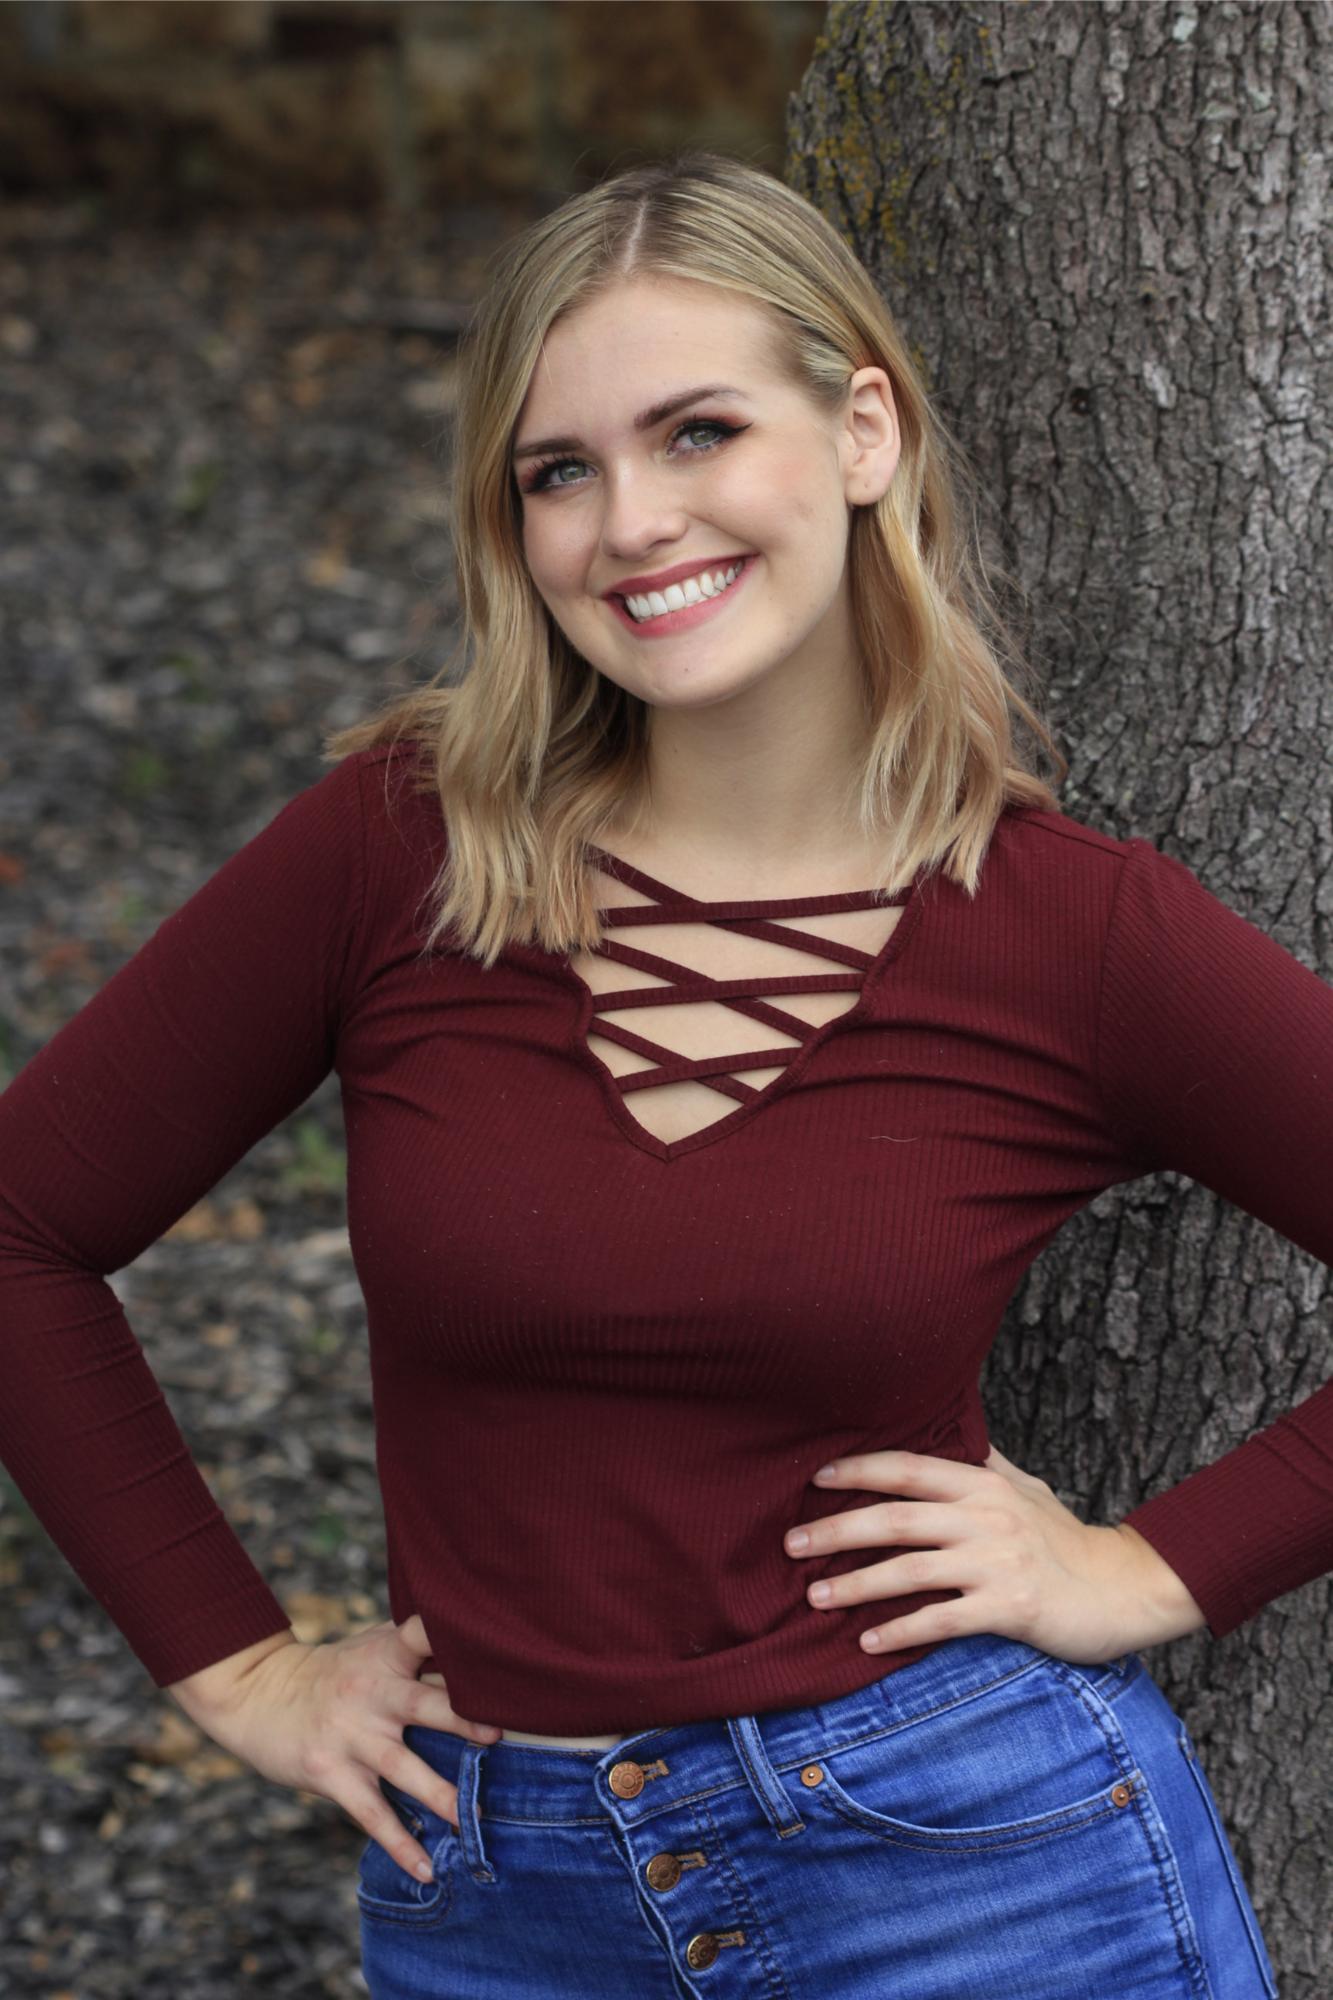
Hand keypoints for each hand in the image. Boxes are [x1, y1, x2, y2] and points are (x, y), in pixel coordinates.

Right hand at [165, 1614, 504, 1882]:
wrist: (258, 1695)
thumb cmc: (333, 1671)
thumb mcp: (370, 1646)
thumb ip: (417, 1647)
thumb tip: (479, 1646)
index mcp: (386, 1654)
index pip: (422, 1635)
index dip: (451, 1638)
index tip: (490, 1652)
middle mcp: (371, 1692)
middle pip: (424, 1703)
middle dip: (462, 1719)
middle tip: (498, 1736)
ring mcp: (351, 1736)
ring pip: (402, 1766)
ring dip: (440, 1793)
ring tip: (474, 1817)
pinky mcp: (331, 1773)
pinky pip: (372, 1814)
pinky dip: (400, 1844)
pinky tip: (426, 1870)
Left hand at [783, 1443, 1207, 1663]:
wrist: (1126, 1588)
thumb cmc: (1067, 1541)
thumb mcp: (1026, 1489)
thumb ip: (983, 1465)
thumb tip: (949, 1433)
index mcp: (983, 1484)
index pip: (908, 1469)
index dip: (859, 1470)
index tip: (814, 1479)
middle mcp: (985, 1516)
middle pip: (896, 1518)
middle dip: (838, 1529)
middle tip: (792, 1543)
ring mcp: (996, 1562)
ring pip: (910, 1569)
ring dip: (856, 1583)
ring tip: (814, 1595)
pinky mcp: (1010, 1606)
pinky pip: (942, 1618)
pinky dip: (901, 1630)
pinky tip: (868, 1642)